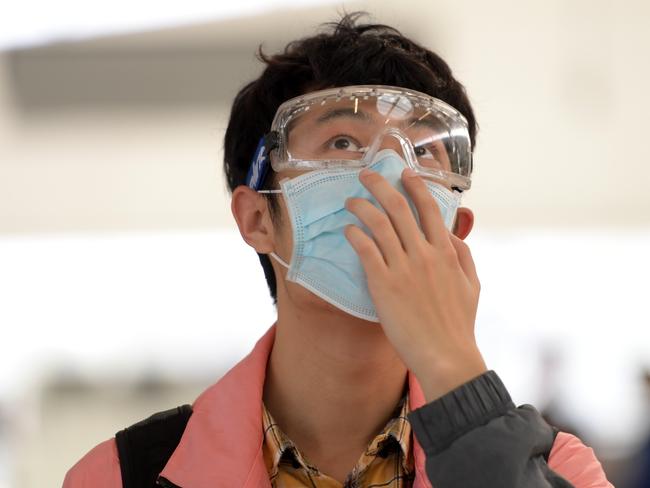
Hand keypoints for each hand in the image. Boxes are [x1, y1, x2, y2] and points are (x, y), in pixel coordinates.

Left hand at [344, 167, 486, 401]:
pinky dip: (355, 234)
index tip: (405, 173)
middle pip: (399, 207)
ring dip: (362, 206)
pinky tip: (348, 230)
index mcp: (447, 252)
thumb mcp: (472, 286)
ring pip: (379, 223)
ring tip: (351, 201)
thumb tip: (450, 234)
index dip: (415, 186)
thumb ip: (463, 255)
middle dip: (380, 185)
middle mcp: (425, 254)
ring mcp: (404, 268)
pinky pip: (366, 249)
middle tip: (366, 175)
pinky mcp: (384, 284)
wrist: (446, 356)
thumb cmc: (458, 325)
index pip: (429, 209)